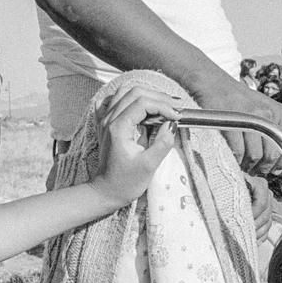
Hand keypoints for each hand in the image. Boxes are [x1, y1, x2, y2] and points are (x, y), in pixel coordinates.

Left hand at [92, 87, 179, 206]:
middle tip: (174, 108)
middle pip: (134, 92)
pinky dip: (128, 98)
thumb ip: (163, 142)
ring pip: (124, 92)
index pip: (143, 103)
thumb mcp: (149, 166)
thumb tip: (172, 124)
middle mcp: (109, 120)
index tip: (177, 116)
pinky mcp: (104, 123)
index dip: (163, 106)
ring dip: (145, 95)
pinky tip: (139, 106)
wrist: (106, 191)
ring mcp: (104, 120)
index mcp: (118, 128)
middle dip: (158, 97)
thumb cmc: (126, 182)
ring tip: (162, 105)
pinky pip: (113, 100)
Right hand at [194, 77, 281, 238]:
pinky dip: (236, 159)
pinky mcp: (232, 122)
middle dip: (263, 167)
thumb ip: (272, 132)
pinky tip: (233, 157)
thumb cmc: (236, 101)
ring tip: (243, 163)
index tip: (273, 170)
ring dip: (248, 165)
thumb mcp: (261, 110)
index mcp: (278, 113)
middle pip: (272, 154)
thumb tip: (277, 164)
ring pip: (255, 156)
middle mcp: (267, 114)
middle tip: (254, 169)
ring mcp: (249, 118)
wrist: (213, 83)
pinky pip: (238, 151)